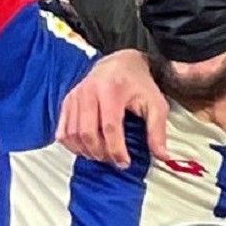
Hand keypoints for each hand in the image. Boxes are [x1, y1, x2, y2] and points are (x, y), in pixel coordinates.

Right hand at [56, 50, 168, 167]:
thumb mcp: (155, 104)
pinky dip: (72, 145)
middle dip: (101, 153)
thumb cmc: (138, 84)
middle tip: (114, 160)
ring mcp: (76, 96)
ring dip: (86, 151)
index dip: (116, 150)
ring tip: (102, 155)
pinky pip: (62, 130)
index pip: (110, 127)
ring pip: (73, 134)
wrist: (121, 63)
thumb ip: (158, 131)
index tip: (125, 163)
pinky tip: (86, 149)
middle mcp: (89, 91)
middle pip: (88, 132)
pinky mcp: (67, 101)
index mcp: (112, 89)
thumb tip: (162, 156)